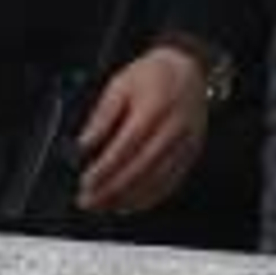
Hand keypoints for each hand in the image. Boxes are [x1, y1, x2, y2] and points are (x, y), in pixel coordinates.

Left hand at [76, 45, 208, 214]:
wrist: (188, 68)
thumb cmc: (153, 75)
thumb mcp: (120, 84)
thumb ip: (102, 116)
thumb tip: (84, 145)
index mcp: (155, 106)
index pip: (127, 145)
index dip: (105, 167)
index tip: (86, 182)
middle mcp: (174, 127)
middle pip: (142, 167)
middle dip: (112, 189)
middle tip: (89, 200)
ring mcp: (186, 143)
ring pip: (157, 180)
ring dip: (128, 198)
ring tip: (104, 206)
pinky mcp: (191, 153)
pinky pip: (171, 182)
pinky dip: (149, 198)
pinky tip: (130, 204)